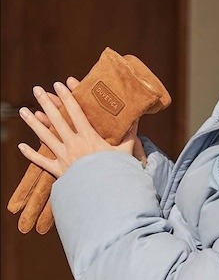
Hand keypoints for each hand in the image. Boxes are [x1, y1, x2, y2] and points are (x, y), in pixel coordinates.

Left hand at [18, 81, 141, 181]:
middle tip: (37, 89)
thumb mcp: (126, 153)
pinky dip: (31, 155)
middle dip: (46, 102)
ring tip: (23, 110)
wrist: (105, 194)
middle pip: (56, 119)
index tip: (59, 84)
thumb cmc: (116, 173)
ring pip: (45, 136)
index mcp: (89, 136)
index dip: (67, 96)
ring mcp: (64, 157)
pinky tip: (21, 146)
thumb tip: (136, 120)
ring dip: (33, 122)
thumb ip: (129, 135)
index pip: (75, 111)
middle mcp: (73, 144)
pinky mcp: (59, 172)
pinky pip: (42, 162)